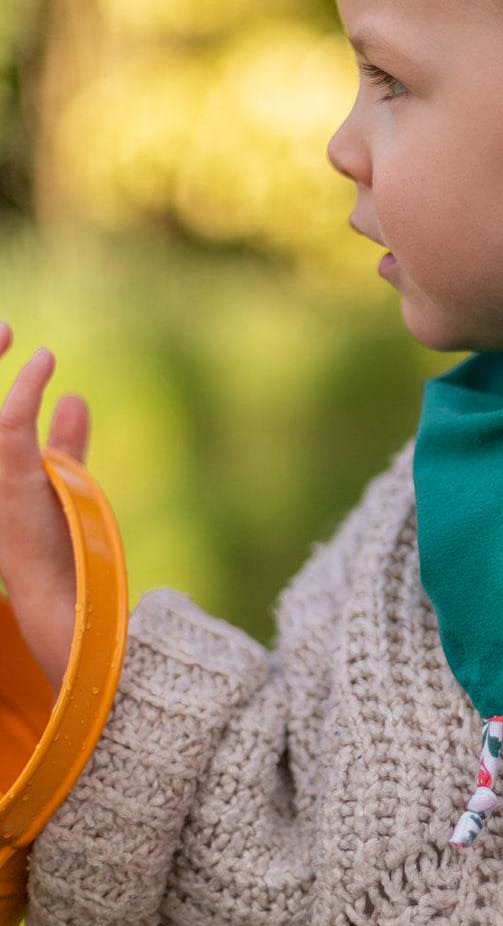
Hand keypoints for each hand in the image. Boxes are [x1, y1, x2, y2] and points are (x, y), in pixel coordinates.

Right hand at [0, 324, 89, 690]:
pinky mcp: (8, 478)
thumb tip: (73, 397)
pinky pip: (12, 421)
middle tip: (3, 328)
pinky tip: (46, 360)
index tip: (5, 337)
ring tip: (8, 332)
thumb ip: (65, 441)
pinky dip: (28, 386)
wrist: (63, 597)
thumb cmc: (61, 545)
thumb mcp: (61, 480)